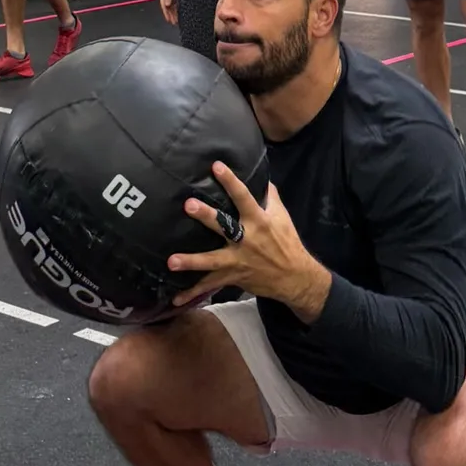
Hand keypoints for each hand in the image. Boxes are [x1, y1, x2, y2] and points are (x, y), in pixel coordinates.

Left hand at [168, 163, 329, 314]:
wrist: (294, 277)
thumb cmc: (287, 243)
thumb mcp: (282, 216)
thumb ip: (270, 196)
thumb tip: (261, 177)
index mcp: (259, 222)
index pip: (244, 197)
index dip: (231, 181)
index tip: (216, 166)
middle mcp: (246, 240)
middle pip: (224, 226)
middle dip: (207, 217)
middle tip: (188, 205)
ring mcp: (238, 261)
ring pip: (212, 261)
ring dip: (192, 261)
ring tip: (171, 261)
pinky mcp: (233, 277)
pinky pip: (210, 286)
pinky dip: (193, 293)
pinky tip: (175, 300)